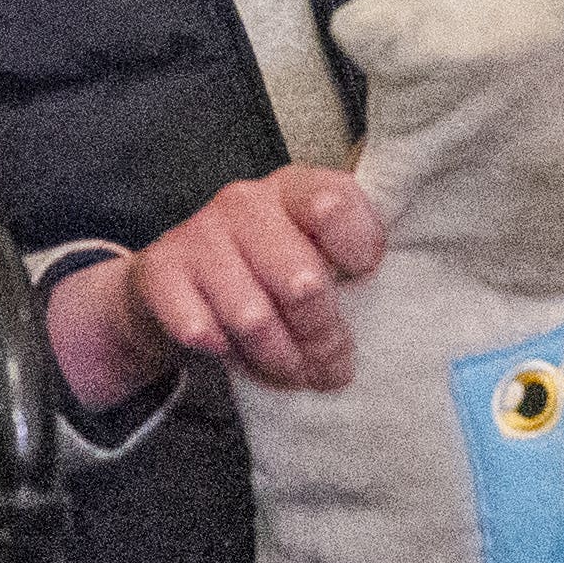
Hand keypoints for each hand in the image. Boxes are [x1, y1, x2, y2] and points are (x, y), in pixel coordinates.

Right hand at [48, 166, 387, 407]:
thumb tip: (403, 303)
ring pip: (253, 318)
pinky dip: (225, 354)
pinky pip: (202, 331)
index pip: (334, 204)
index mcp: (294, 188)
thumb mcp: (309, 251)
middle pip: (301, 281)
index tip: (364, 280)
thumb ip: (347, 262)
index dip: (358, 249)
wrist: (170, 283)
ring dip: (280, 359)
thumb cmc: (263, 269)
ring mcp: (199, 234)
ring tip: (294, 374)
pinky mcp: (160, 272)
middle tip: (333, 369)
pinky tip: (236, 355)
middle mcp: (245, 202)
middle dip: (323, 339)